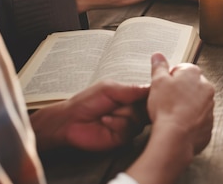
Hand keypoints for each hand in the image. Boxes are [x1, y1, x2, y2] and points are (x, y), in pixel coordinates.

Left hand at [32, 80, 149, 150]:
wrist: (70, 121)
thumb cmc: (86, 102)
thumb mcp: (110, 88)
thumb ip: (133, 89)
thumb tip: (152, 86)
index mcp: (131, 96)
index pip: (150, 94)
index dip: (152, 94)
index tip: (152, 92)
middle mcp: (133, 110)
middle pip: (149, 107)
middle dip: (132, 104)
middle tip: (119, 103)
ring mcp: (129, 124)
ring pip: (139, 118)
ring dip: (122, 114)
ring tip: (107, 112)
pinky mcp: (124, 137)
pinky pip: (129, 129)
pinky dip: (116, 123)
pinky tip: (105, 121)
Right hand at [147, 53, 213, 155]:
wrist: (175, 136)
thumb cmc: (166, 107)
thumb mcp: (157, 82)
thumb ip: (159, 67)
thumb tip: (158, 56)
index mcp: (194, 74)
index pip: (182, 69)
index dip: (169, 78)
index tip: (163, 86)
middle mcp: (207, 88)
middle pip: (190, 85)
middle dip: (179, 91)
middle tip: (165, 100)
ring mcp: (210, 107)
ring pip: (196, 103)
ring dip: (186, 106)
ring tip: (171, 114)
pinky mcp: (209, 124)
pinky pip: (199, 119)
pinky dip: (191, 121)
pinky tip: (178, 125)